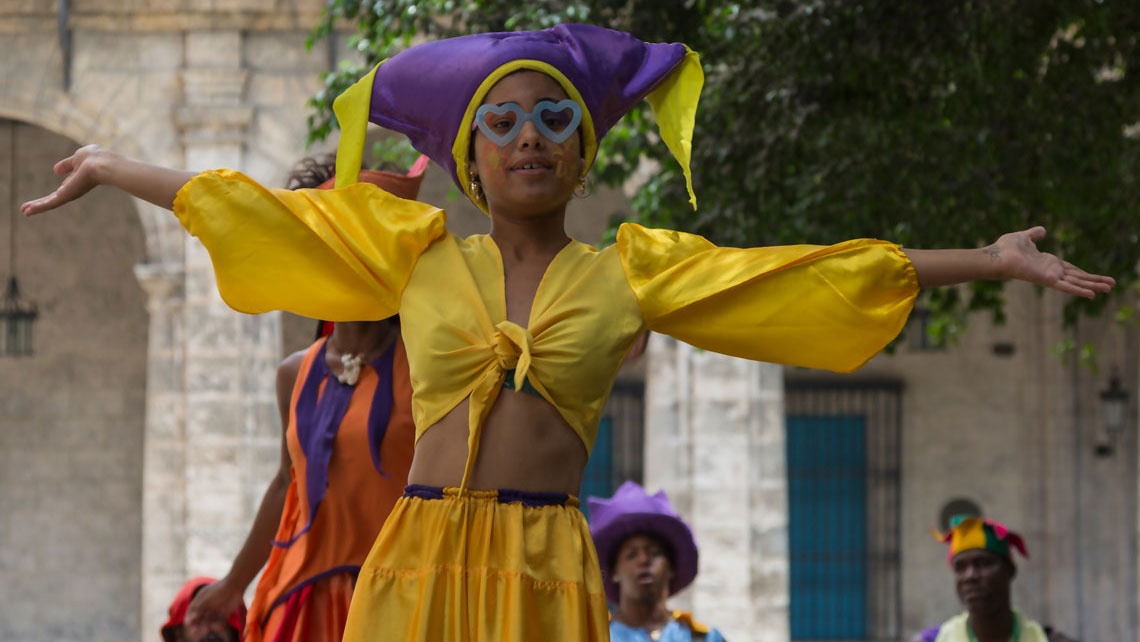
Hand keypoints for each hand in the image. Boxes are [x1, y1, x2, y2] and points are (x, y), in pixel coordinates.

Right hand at [20, 144, 113, 215]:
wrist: (102, 165)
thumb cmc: (95, 159)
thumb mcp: (78, 158)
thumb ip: (68, 164)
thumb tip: (56, 170)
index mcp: (76, 181)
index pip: (62, 189)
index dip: (55, 193)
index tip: (46, 198)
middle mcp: (73, 189)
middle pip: (54, 198)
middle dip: (41, 203)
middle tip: (27, 209)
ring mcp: (70, 194)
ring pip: (51, 202)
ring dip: (37, 207)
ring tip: (24, 212)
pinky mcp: (65, 196)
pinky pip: (50, 203)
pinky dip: (38, 207)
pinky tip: (28, 211)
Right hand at [185, 578, 243, 629]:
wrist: (236, 585)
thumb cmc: (219, 591)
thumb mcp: (206, 600)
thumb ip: (198, 609)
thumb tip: (190, 619)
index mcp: (202, 598)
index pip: (192, 609)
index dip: (189, 617)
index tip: (187, 623)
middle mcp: (209, 604)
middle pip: (200, 616)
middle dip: (197, 624)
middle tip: (195, 632)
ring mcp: (217, 608)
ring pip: (209, 620)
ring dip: (206, 627)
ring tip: (205, 632)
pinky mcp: (226, 612)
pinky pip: (220, 621)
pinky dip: (218, 626)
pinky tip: (216, 627)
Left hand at [988, 226, 1114, 298]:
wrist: (996, 256)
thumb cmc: (1005, 248)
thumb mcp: (1024, 237)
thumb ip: (1034, 234)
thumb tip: (1043, 231)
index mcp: (1048, 262)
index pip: (1071, 269)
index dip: (1084, 273)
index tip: (1097, 277)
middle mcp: (1051, 271)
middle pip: (1078, 277)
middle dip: (1094, 280)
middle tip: (1111, 285)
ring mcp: (1050, 276)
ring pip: (1076, 282)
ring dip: (1093, 285)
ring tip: (1109, 289)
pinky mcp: (1047, 280)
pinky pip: (1066, 286)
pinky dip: (1078, 290)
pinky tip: (1092, 295)